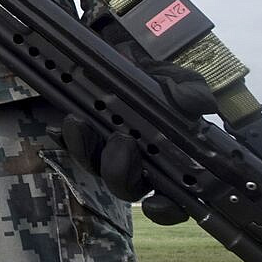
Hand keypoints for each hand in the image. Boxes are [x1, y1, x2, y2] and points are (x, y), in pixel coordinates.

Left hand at [59, 53, 216, 226]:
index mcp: (166, 159)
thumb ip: (189, 93)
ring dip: (87, 150)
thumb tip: (199, 106)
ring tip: (82, 124)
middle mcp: (137, 162)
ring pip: (95, 167)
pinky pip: (72, 146)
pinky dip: (66, 137)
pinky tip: (62, 125)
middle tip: (122, 142)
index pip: (171, 200)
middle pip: (126, 187)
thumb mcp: (177, 80)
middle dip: (121, 172)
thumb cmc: (157, 75)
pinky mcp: (83, 136)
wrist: (125, 52)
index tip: (155, 204)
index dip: (165, 210)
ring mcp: (107, 151)